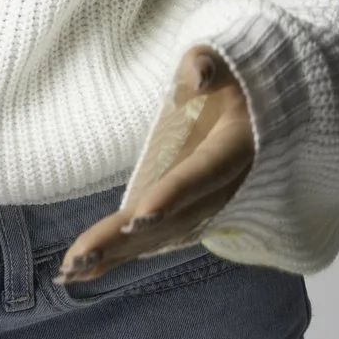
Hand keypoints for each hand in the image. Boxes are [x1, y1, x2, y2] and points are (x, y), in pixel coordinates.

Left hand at [56, 46, 256, 285]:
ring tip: (68, 273)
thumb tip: (197, 73)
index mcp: (233, 150)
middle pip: (168, 219)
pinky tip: (81, 275)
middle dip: (121, 241)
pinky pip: (153, 240)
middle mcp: (220, 189)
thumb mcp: (234, 63)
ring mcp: (204, 207)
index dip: (171, 196)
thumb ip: (213, 64)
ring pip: (157, 237)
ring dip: (113, 257)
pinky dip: (118, 258)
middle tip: (76, 260)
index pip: (199, 175)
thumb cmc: (241, 84)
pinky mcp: (188, 215)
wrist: (269, 116)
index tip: (138, 217)